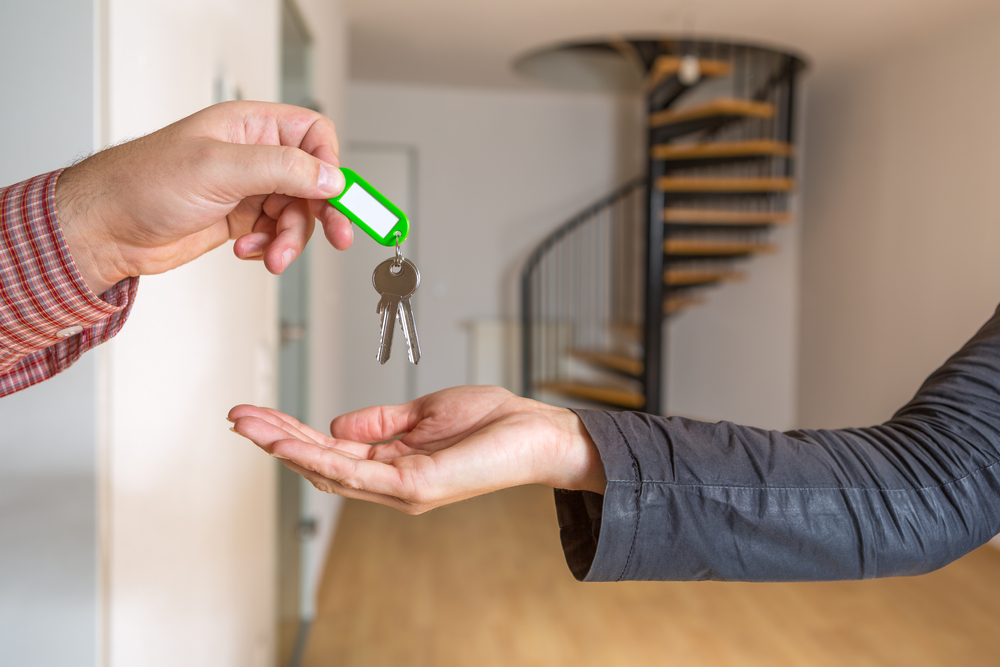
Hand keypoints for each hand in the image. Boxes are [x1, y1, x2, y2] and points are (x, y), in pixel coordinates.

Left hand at [56, 101, 352, 294]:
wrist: (106, 229)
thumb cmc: (142, 183)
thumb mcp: (219, 168)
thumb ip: (282, 169)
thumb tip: (330, 177)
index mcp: (251, 127)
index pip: (314, 136)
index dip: (330, 166)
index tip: (335, 196)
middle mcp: (253, 156)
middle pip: (313, 181)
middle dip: (322, 212)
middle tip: (339, 236)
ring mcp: (248, 189)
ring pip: (297, 214)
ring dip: (291, 239)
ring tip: (271, 254)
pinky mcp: (240, 220)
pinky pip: (276, 234)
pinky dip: (270, 248)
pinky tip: (246, 251)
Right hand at [228, 386, 606, 513]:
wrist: (538, 433)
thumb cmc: (493, 423)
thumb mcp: (425, 413)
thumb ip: (381, 421)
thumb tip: (337, 422)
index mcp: (392, 461)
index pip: (330, 449)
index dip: (290, 432)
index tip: (256, 413)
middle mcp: (390, 482)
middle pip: (320, 462)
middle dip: (275, 440)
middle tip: (237, 417)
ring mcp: (401, 489)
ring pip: (329, 470)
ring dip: (286, 447)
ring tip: (250, 426)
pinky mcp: (416, 486)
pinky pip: (359, 473)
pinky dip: (322, 457)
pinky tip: (292, 442)